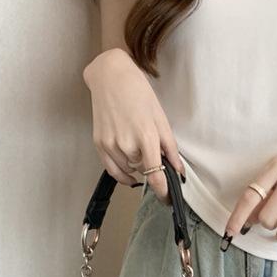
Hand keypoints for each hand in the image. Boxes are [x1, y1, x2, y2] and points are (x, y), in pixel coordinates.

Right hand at [83, 48, 185, 204]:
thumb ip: (170, 147)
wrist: (110, 77)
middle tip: (155, 157)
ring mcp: (110, 145)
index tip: (167, 198)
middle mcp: (126, 144)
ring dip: (137, 168)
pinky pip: (112, 169)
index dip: (163, 191)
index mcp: (146, 137)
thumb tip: (178, 170)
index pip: (155, 175)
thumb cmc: (139, 93)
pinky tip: (130, 171)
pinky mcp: (99, 143)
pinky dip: (122, 173)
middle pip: (143, 171)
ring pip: (128, 171)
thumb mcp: (161, 118)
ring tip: (140, 151)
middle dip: (151, 169)